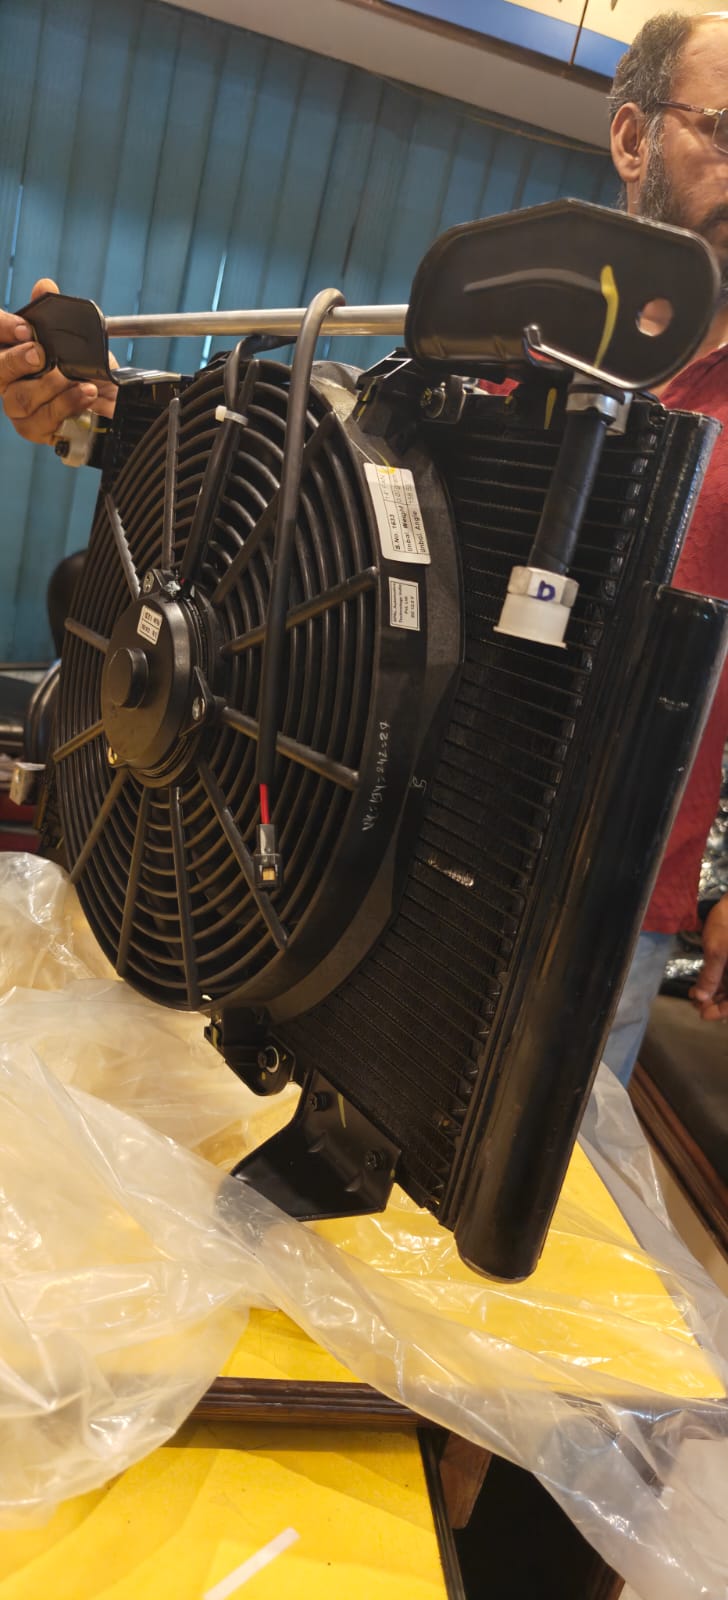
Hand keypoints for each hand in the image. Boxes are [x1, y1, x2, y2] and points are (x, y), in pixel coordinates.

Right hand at [0, 277, 116, 445]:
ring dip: (51, 387)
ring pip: (21, 399)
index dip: (3, 329)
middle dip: (18, 360)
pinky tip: (84, 395)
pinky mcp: (35, 429)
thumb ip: (53, 314)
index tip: (25, 328)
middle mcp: (8, 381)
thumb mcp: (71, 338)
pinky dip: (67, 406)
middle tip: (40, 353)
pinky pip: (44, 421)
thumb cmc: (78, 369)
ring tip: (79, 380)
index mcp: (9, 352)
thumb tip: (44, 287)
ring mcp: (19, 407)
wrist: (104, 401)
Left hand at [690, 892, 727, 1020]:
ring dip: (712, 995)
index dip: (721, 1012)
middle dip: (714, 1003)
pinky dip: (713, 984)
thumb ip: (710, 976)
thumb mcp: (717, 951)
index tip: (703, 1014)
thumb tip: (701, 998)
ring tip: (693, 996)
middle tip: (695, 1004)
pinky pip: (725, 979)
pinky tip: (697, 987)